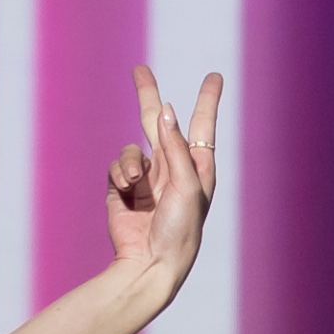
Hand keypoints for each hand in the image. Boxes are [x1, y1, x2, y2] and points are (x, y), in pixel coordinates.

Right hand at [104, 64, 222, 285]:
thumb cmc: (181, 229)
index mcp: (197, 168)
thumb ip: (174, 146)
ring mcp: (146, 180)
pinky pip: (117, 166)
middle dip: (147, 96)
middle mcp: (172, 170)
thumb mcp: (187, 184)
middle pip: (158, 123)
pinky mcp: (122, 190)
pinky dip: (120, 173)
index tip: (215, 76)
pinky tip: (126, 189)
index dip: (208, 99)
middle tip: (139, 70)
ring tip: (134, 182)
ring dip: (130, 160)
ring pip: (132, 148)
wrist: (150, 264)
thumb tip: (164, 110)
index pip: (202, 126)